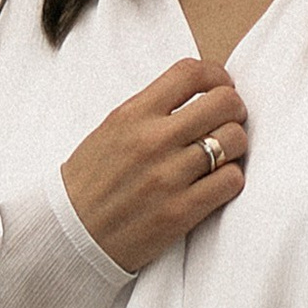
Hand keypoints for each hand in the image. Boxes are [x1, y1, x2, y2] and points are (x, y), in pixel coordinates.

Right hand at [61, 58, 249, 271]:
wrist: (70, 235)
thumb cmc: (91, 181)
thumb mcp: (111, 131)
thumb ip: (151, 110)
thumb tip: (200, 95)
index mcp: (132, 115)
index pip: (190, 73)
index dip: (216, 76)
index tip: (221, 87)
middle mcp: (152, 140)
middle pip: (224, 102)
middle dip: (234, 110)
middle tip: (228, 122)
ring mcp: (168, 177)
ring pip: (234, 140)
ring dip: (236, 146)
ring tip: (223, 156)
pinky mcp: (180, 212)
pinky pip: (231, 181)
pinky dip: (230, 179)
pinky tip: (216, 183)